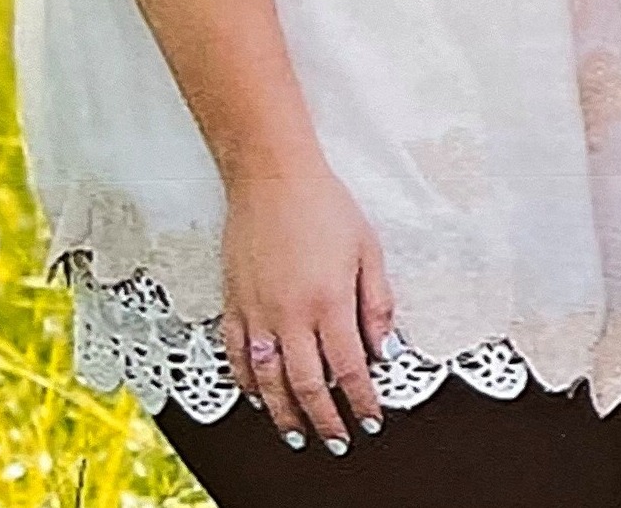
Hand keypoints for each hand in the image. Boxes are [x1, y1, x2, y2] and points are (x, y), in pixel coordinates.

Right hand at [218, 168, 392, 455]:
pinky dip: (247, 382)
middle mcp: (291, 314)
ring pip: (268, 379)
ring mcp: (257, 312)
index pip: (349, 367)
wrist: (272, 179)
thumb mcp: (369, 250)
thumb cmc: (325, 208)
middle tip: (336, 441)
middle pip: (307, 383)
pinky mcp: (233, 304)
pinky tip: (257, 395)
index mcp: (330, 301)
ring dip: (283, 413)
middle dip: (324, 419)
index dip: (361, 400)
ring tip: (297, 434)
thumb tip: (386, 349)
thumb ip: (377, 304)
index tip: (371, 419)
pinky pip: (237, 355)